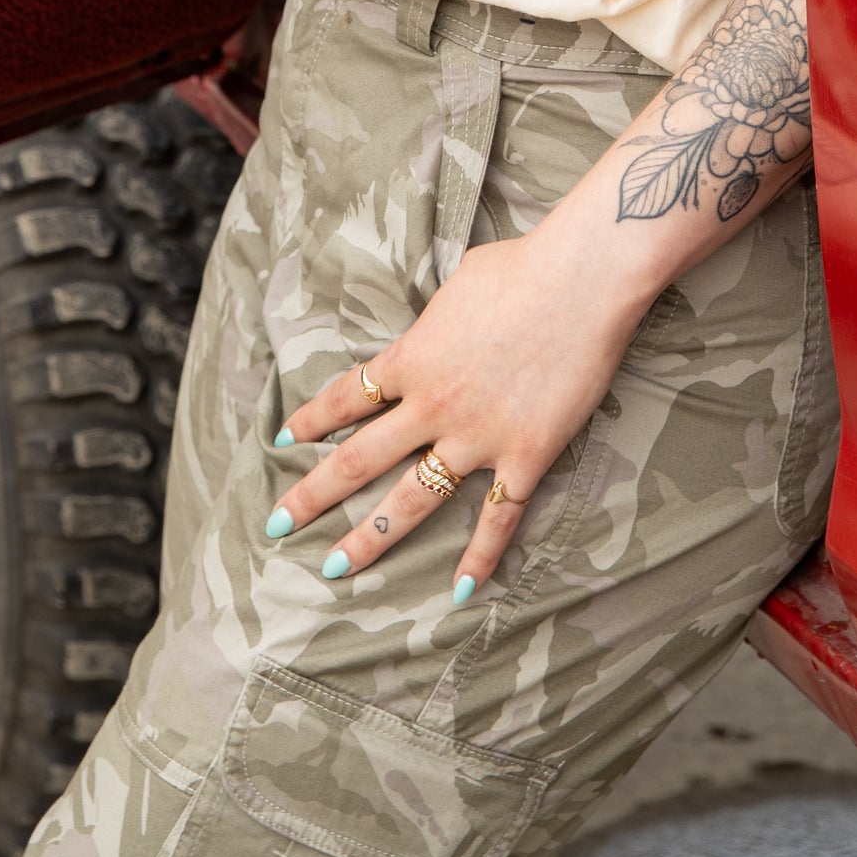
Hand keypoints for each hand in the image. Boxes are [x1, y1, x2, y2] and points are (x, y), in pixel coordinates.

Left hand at [266, 218, 646, 602]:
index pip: (345, 398)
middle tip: (276, 527)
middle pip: (358, 460)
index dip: (309, 421)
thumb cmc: (520, 266)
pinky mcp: (525, 456)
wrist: (580, 280)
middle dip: (311, 497)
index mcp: (411, 358)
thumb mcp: (457, 284)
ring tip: (335, 569)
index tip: (280, 443)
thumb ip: (436, 321)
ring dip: (370, 540)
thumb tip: (435, 329)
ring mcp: (477, 437)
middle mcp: (432, 405)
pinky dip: (481, 557)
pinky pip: (498, 519)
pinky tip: (462, 590)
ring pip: (411, 502)